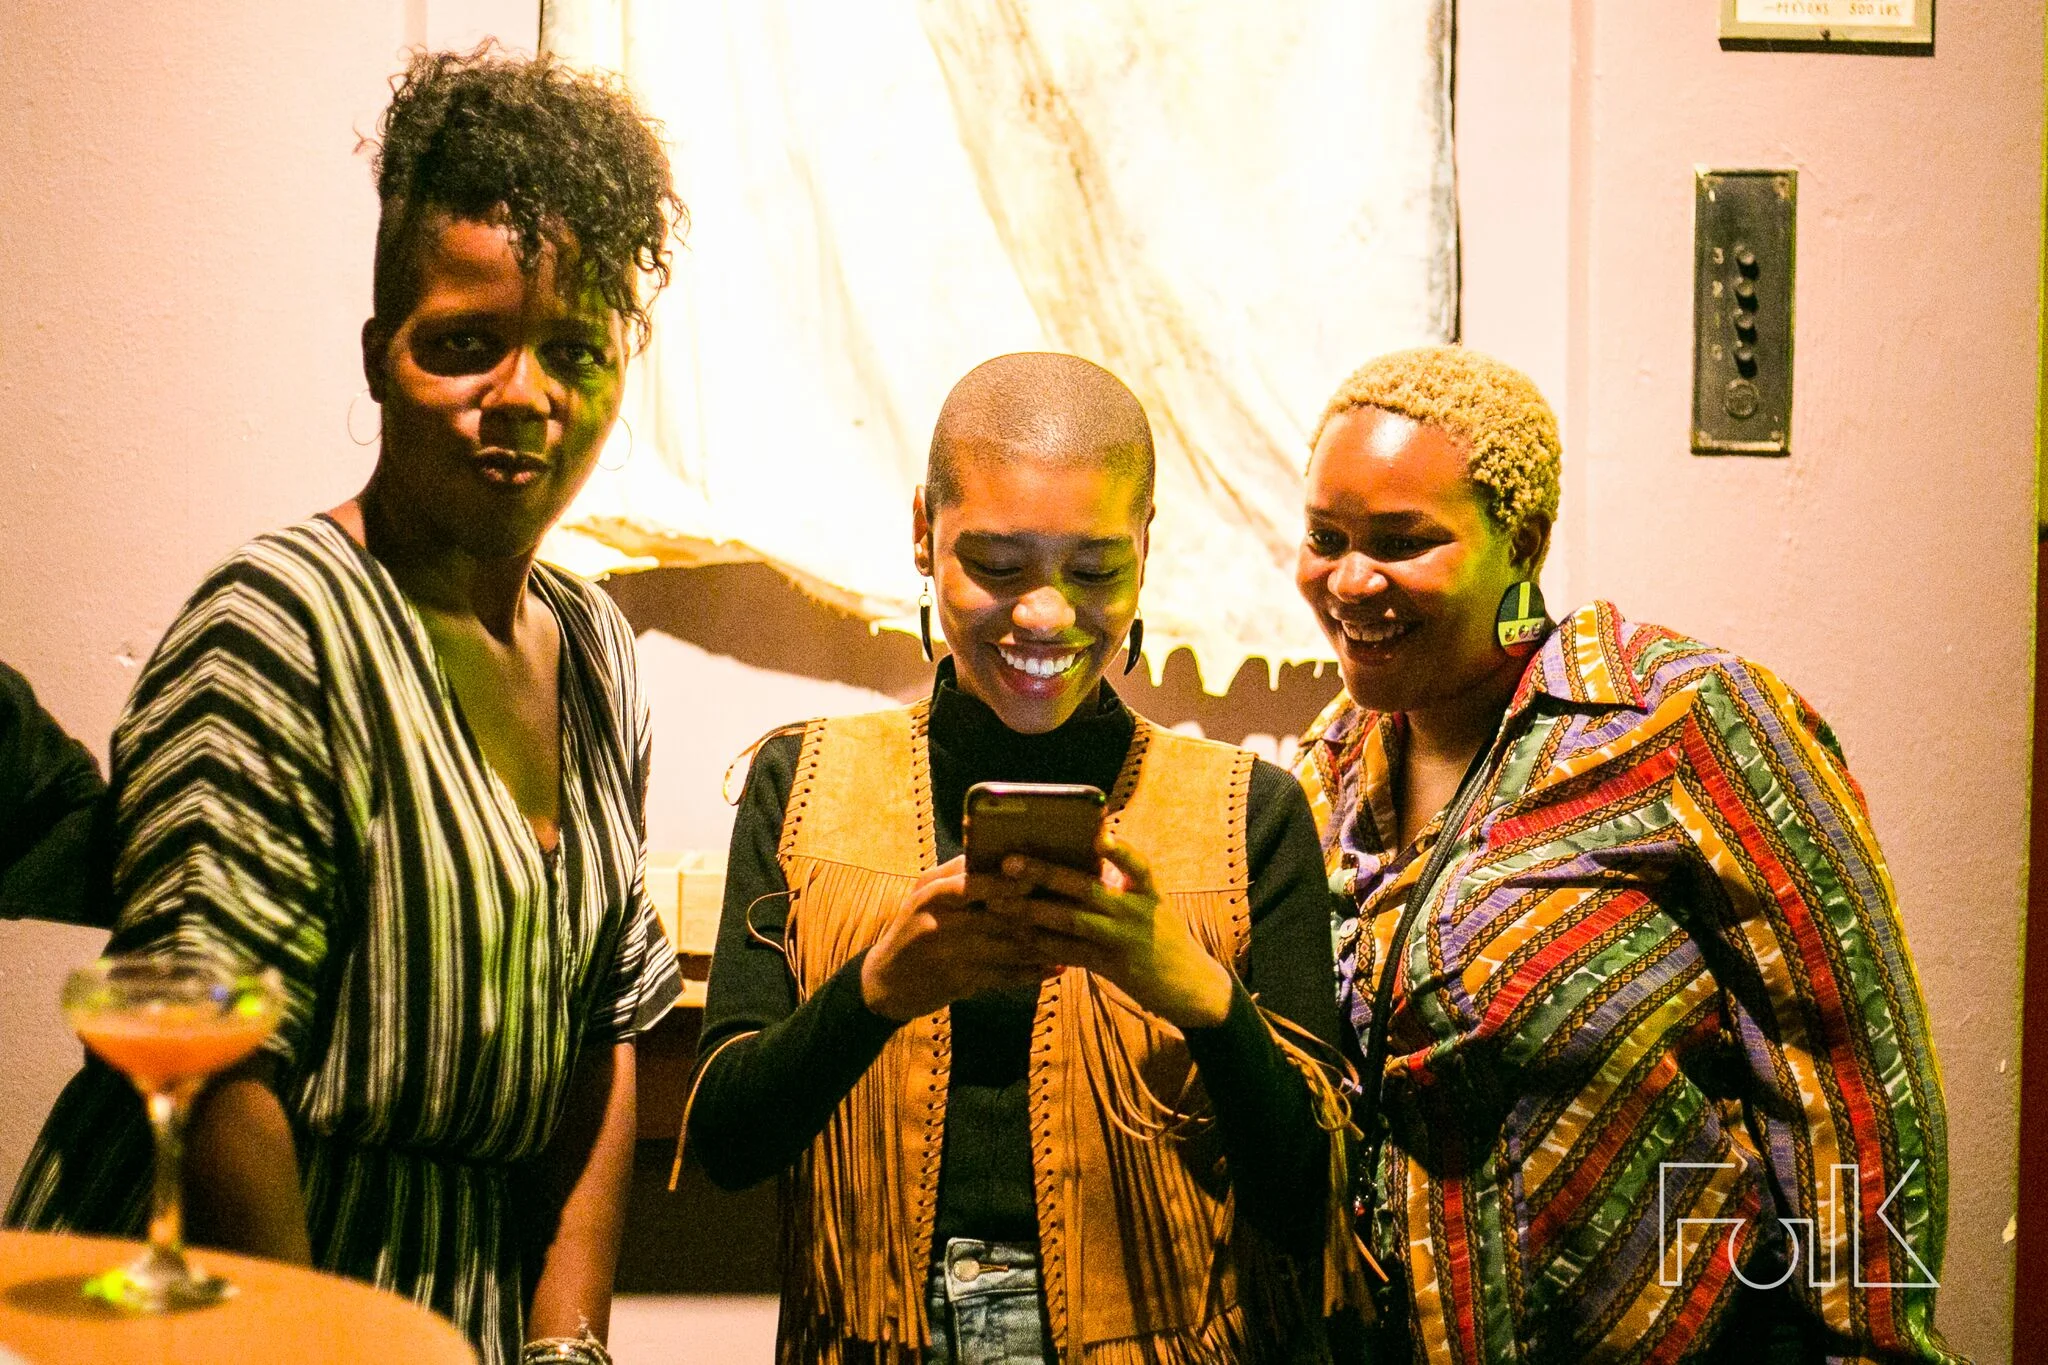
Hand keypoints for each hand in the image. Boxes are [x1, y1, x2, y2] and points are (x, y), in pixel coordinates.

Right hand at [859, 856, 1060, 1020]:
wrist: (885, 983)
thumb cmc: (914, 930)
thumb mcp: (926, 896)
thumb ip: (959, 875)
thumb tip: (999, 848)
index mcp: (933, 891)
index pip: (976, 879)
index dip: (1012, 878)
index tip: (1044, 874)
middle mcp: (939, 919)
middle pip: (998, 913)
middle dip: (1037, 911)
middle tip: (1072, 907)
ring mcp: (948, 953)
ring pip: (1007, 946)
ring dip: (1042, 944)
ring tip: (1072, 939)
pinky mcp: (957, 982)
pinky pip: (1003, 976)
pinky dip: (1030, 973)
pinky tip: (1053, 969)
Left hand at [992, 834, 1233, 1030]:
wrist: (1193, 988)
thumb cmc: (1163, 938)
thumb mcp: (1152, 906)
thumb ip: (1121, 885)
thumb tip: (1076, 860)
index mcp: (1148, 890)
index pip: (1135, 862)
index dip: (1117, 847)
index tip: (1096, 833)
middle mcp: (1137, 911)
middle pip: (1086, 887)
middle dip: (1045, 873)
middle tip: (1009, 863)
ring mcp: (1124, 940)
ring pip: (1072, 920)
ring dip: (1032, 911)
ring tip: (1000, 904)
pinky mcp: (1113, 967)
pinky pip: (1071, 952)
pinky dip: (1043, 943)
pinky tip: (1019, 936)